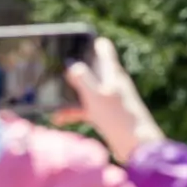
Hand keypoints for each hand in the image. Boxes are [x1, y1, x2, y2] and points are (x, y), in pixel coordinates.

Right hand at [50, 37, 164, 163]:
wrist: (137, 148)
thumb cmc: (118, 118)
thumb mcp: (96, 96)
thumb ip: (83, 79)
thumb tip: (73, 66)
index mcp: (113, 74)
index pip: (104, 51)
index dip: (93, 43)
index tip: (80, 39)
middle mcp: (112, 84)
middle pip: (91, 70)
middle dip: (73, 71)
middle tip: (56, 67)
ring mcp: (109, 100)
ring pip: (85, 92)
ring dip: (68, 95)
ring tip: (49, 98)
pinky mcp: (107, 116)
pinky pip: (86, 109)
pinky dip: (72, 112)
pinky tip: (58, 117)